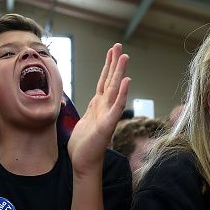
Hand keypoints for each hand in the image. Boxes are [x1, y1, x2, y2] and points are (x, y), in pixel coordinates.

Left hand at [68, 43, 129, 176]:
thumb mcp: (84, 121)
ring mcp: (107, 116)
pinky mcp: (107, 125)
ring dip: (120, 73)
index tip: (112, 51)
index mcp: (97, 106)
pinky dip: (121, 94)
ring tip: (124, 57)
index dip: (107, 66)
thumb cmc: (83, 145)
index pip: (103, 81)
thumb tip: (94, 101)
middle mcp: (104, 108)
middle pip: (110, 81)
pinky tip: (126, 82)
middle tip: (118, 46)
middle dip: (114, 63)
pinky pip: (116, 108)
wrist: (84, 163)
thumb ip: (90, 109)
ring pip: (114, 90)